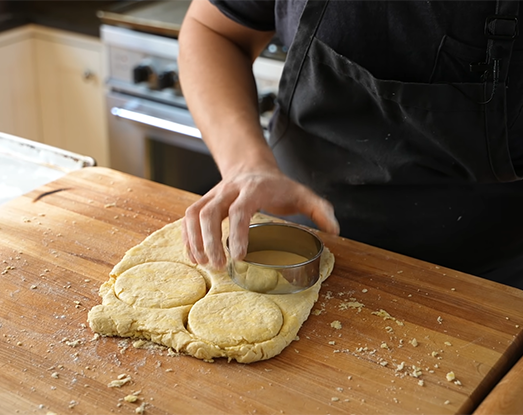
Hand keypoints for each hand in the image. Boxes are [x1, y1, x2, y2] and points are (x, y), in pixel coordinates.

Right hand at [183, 167, 339, 268]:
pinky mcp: (203, 202)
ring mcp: (212, 195)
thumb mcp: (301, 193)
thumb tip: (335, 230)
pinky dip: (188, 237)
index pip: (239, 211)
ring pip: (194, 214)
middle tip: (219, 266)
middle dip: (210, 241)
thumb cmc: (277, 186)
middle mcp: (228, 190)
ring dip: (195, 240)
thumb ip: (319, 209)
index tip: (239, 257)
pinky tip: (194, 257)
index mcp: (252, 189)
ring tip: (204, 264)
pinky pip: (188, 217)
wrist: (251, 166)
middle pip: (210, 213)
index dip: (238, 234)